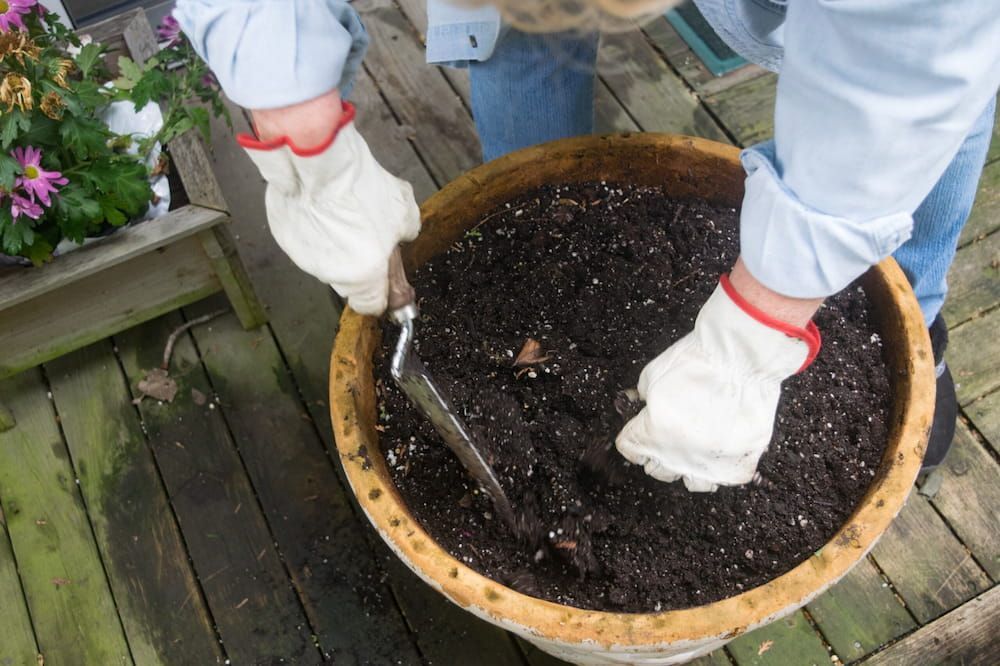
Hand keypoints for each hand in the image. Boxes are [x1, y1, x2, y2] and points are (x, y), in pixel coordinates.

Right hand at [240, 92, 419, 314]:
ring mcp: (303, 257)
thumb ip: (407, 233)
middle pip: (348, 280)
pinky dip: (312, 225)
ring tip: (341, 209)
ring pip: (324, 258)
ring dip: (334, 242)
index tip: (384, 279)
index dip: (381, 293)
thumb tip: (403, 235)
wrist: (319, 162)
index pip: (371, 305)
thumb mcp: (404, 211)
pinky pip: (304, 237)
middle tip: (367, 233)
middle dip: (358, 262)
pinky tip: (320, 202)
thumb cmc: (361, 189)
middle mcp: (331, 274)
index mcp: (363, 276)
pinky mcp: (284, 236)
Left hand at [615, 264, 821, 490]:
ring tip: (694, 450)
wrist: (742, 356)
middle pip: (657, 470)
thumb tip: (636, 405)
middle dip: (657, 453)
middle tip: (667, 437)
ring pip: (691, 483)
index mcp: (653, 432)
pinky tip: (721, 451)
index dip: (633, 439)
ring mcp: (710, 462)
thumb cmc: (697, 359)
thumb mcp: (654, 373)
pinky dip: (722, 467)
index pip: (630, 450)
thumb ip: (641, 396)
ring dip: (689, 467)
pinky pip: (725, 479)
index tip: (638, 434)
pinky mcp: (739, 463)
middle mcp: (678, 454)